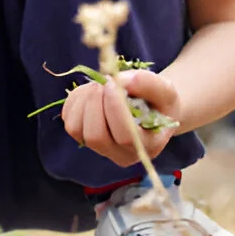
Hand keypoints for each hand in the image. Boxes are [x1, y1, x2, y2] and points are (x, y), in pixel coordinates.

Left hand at [61, 70, 180, 167]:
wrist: (152, 109)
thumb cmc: (160, 102)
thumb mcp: (166, 90)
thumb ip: (149, 84)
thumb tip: (121, 81)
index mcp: (147, 147)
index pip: (125, 136)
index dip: (115, 108)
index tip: (114, 83)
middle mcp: (122, 154)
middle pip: (96, 136)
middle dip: (95, 104)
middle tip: (104, 83)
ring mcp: (100, 149)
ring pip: (76, 129)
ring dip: (83, 101)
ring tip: (99, 86)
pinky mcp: (83, 137)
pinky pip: (68, 120)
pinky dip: (75, 100)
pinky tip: (92, 91)